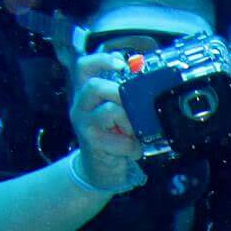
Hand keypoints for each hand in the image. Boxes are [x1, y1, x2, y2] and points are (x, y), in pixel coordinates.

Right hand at [68, 53, 142, 188]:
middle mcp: (81, 106)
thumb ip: (125, 100)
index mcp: (88, 95)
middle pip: (94, 86)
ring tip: (133, 133)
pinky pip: (120, 140)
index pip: (84, 67)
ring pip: (110, 111)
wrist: (100, 170)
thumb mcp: (117, 115)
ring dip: (130, 122)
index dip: (102, 60)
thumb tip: (148, 86)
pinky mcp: (92, 143)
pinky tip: (132, 150)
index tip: (121, 63)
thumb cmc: (112, 138)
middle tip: (134, 107)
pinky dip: (133, 146)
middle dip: (120, 94)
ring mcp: (84, 124)